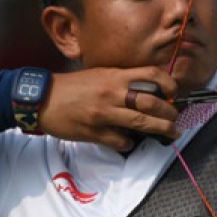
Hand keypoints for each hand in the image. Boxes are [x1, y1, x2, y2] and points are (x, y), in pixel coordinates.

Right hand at [40, 66, 179, 150]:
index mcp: (114, 76)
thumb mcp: (99, 74)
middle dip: (170, 112)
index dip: (168, 83)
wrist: (41, 99)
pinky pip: (121, 141)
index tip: (174, 92)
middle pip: (151, 103)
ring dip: (161, 129)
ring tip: (171, 132)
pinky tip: (130, 141)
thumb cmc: (72, 86)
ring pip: (141, 123)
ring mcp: (103, 114)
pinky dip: (129, 142)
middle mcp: (111, 94)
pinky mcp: (94, 132)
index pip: (151, 74)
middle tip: (176, 116)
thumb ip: (122, 81)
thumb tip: (147, 91)